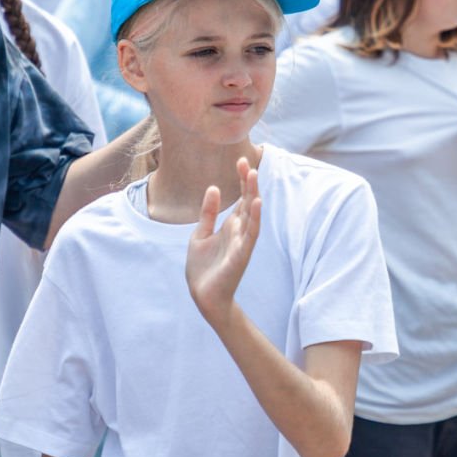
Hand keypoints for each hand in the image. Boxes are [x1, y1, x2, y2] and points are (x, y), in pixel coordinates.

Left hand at [186, 158, 261, 329]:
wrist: (204, 296)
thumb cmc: (204, 268)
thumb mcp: (200, 234)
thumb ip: (207, 213)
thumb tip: (213, 187)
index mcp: (231, 225)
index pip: (240, 198)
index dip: (241, 180)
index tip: (241, 160)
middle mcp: (239, 231)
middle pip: (247, 201)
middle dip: (247, 182)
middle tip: (246, 161)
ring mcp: (242, 242)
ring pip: (251, 214)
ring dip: (253, 194)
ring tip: (253, 175)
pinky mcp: (241, 255)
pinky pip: (250, 234)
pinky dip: (254, 219)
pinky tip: (256, 204)